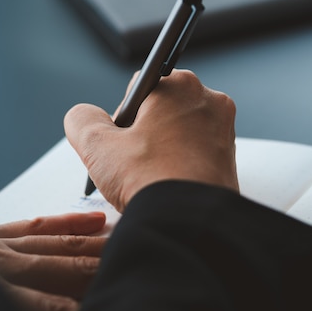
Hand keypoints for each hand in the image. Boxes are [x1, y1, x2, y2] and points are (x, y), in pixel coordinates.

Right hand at [64, 69, 238, 210]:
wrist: (189, 226)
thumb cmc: (149, 181)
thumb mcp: (97, 146)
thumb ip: (82, 119)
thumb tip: (83, 115)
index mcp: (180, 84)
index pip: (139, 88)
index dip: (123, 116)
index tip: (121, 141)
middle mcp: (210, 100)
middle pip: (161, 110)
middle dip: (144, 133)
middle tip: (132, 162)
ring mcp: (224, 130)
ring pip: (179, 133)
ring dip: (161, 150)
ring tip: (149, 176)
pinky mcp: (230, 158)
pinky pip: (196, 154)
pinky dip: (179, 165)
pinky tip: (167, 185)